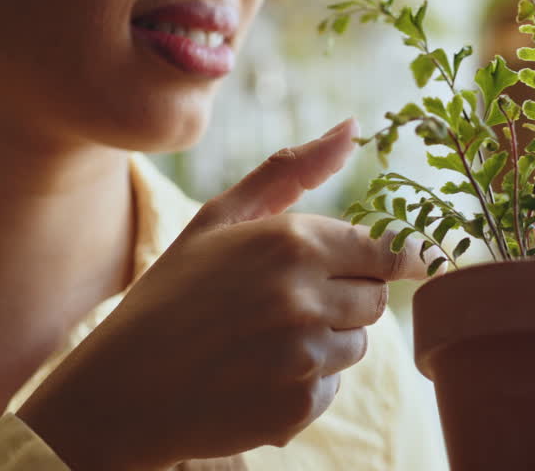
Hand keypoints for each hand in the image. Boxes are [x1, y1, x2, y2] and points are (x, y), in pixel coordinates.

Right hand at [19, 119, 429, 469]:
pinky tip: (255, 378)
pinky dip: (302, 387)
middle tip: (285, 304)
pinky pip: (331, 390)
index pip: (385, 249)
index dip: (395, 256)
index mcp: (292, 242)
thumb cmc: (173, 294)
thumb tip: (351, 128)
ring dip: (325, 344)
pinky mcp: (296, 407)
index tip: (413, 260)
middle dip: (344, 299)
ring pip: (356, 345)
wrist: (121, 388)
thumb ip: (291, 170)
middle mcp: (304, 297)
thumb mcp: (219, 219)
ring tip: (263, 342)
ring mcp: (302, 357)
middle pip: (374, 298)